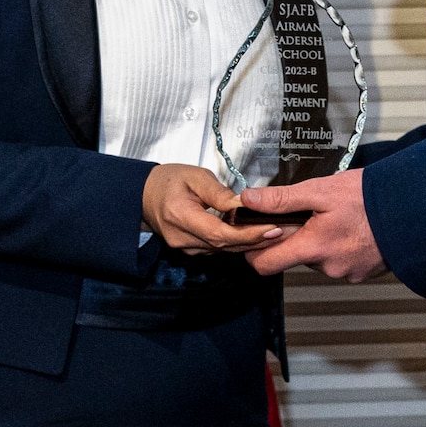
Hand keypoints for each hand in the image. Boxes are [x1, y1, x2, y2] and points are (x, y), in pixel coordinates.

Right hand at [141, 163, 283, 254]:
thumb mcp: (195, 176)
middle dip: (254, 240)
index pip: (219, 233)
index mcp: (181, 216)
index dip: (247, 234)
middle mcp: (182, 238)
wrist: (145, 195)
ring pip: (221, 250)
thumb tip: (242, 205)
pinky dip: (234, 242)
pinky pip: (215, 248)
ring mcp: (184, 247)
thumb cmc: (169, 181)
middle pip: (223, 245)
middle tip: (281, 231)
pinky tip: (250, 234)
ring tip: (272, 232)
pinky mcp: (190, 250)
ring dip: (247, 243)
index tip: (270, 229)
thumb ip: (218, 193)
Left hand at [242, 170, 386, 282]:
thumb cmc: (369, 197)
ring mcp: (347, 273)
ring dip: (320, 241)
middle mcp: (328, 267)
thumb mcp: (321, 190)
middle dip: (296, 237)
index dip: (254, 251)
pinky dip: (339, 247)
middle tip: (309, 212)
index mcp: (313, 247)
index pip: (265, 265)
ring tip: (337, 217)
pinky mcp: (362, 274)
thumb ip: (282, 198)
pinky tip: (352, 228)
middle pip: (294, 258)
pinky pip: (339, 262)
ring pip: (318, 259)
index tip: (257, 234)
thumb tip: (248, 200)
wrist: (412, 209)